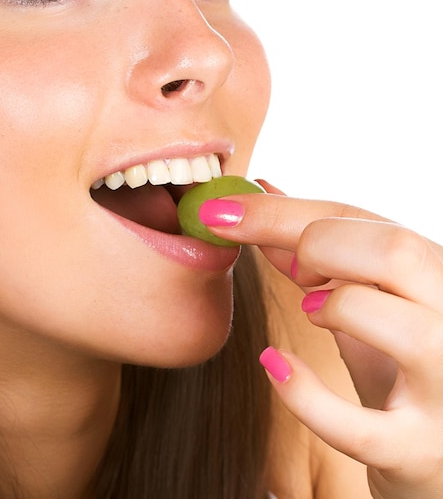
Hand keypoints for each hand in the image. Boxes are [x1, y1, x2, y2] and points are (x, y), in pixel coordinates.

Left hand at [200, 180, 442, 497]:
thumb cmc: (397, 366)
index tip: (222, 211)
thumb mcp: (364, 300)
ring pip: (391, 321)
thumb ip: (315, 251)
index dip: (282, 211)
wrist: (435, 449)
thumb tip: (261, 191)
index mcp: (439, 275)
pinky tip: (275, 365)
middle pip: (395, 251)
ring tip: (313, 309)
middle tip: (297, 268)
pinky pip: (359, 427)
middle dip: (321, 245)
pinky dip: (303, 393)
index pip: (364, 220)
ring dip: (333, 306)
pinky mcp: (420, 452)